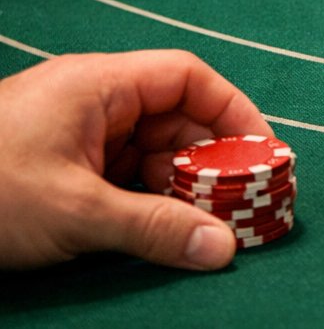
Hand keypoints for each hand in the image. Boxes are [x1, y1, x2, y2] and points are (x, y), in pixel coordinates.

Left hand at [0, 51, 271, 270]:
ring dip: (181, 188)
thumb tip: (223, 250)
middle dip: (211, 162)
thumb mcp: (76, 213)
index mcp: (95, 85)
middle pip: (173, 119)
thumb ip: (156, 228)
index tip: (263, 155)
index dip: (233, 112)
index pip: (186, 78)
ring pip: (149, 153)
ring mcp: (71, 136)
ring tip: (207, 228)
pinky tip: (164, 231)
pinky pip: (122, 177)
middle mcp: (88, 102)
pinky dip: (148, 201)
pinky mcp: (56, 169)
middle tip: (243, 206)